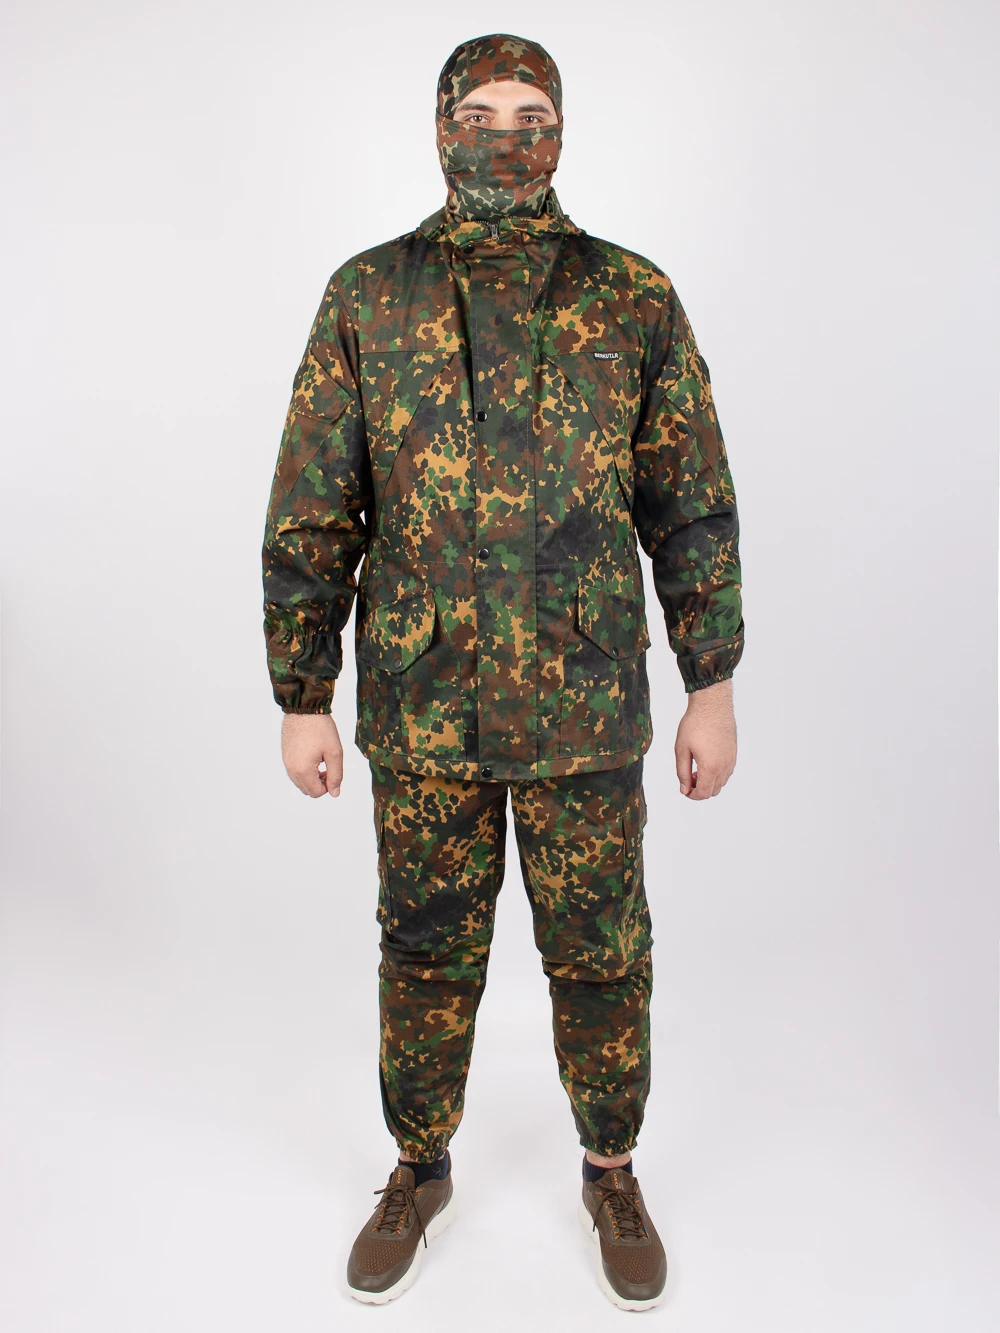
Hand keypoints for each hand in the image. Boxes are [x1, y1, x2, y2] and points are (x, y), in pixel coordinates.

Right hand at [281, 713, 343, 797]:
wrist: (304, 709)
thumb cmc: (320, 728)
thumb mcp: (334, 753)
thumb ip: (336, 775)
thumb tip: (334, 793)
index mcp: (302, 770)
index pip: (316, 793)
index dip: (328, 786)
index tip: (333, 771)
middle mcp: (291, 769)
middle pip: (306, 790)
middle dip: (319, 783)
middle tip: (328, 766)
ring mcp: (286, 762)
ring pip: (300, 782)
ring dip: (312, 778)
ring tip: (321, 760)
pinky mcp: (285, 755)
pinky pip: (294, 771)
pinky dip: (304, 770)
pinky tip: (313, 755)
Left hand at [675, 679, 736, 799]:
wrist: (712, 705)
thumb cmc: (695, 724)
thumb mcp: (681, 749)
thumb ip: (682, 772)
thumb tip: (684, 789)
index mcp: (710, 767)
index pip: (703, 793)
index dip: (692, 795)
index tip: (684, 789)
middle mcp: (724, 766)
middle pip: (713, 791)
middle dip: (699, 789)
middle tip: (688, 776)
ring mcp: (731, 760)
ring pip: (721, 782)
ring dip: (708, 782)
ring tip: (695, 768)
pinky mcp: (734, 753)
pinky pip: (727, 772)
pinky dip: (716, 774)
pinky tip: (706, 761)